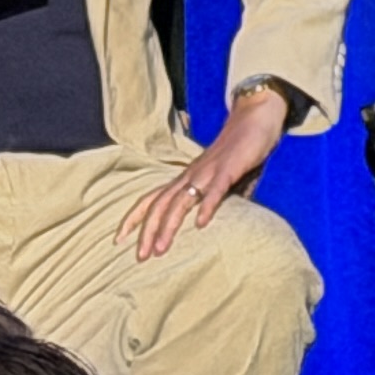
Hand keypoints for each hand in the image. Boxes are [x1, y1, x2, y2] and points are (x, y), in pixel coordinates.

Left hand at [125, 87, 285, 261]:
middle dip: (147, 231)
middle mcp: (190, 174)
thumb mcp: (221, 179)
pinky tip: (201, 224)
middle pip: (160, 204)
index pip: (152, 198)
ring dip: (168, 226)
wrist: (255, 117)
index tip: (118, 240)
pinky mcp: (228, 169)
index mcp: (186, 177)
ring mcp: (208, 171)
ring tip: (161, 249)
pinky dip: (206, 206)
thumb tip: (217, 220)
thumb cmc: (239, 150)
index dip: (133, 218)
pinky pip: (215, 190)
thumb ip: (217, 199)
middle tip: (140, 257)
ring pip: (181, 200)